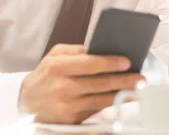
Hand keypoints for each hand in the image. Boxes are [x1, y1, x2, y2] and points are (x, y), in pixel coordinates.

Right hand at [18, 44, 143, 124]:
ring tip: (136, 89)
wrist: (29, 102)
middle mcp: (63, 87)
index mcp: (58, 67)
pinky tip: (122, 99)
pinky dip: (111, 105)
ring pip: (101, 99)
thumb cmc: (45, 75)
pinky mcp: (72, 119)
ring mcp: (68, 105)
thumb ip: (75, 51)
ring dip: (122, 94)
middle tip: (140, 77)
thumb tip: (98, 49)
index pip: (89, 63)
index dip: (110, 62)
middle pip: (99, 83)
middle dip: (123, 80)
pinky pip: (96, 110)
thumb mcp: (54, 56)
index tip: (126, 61)